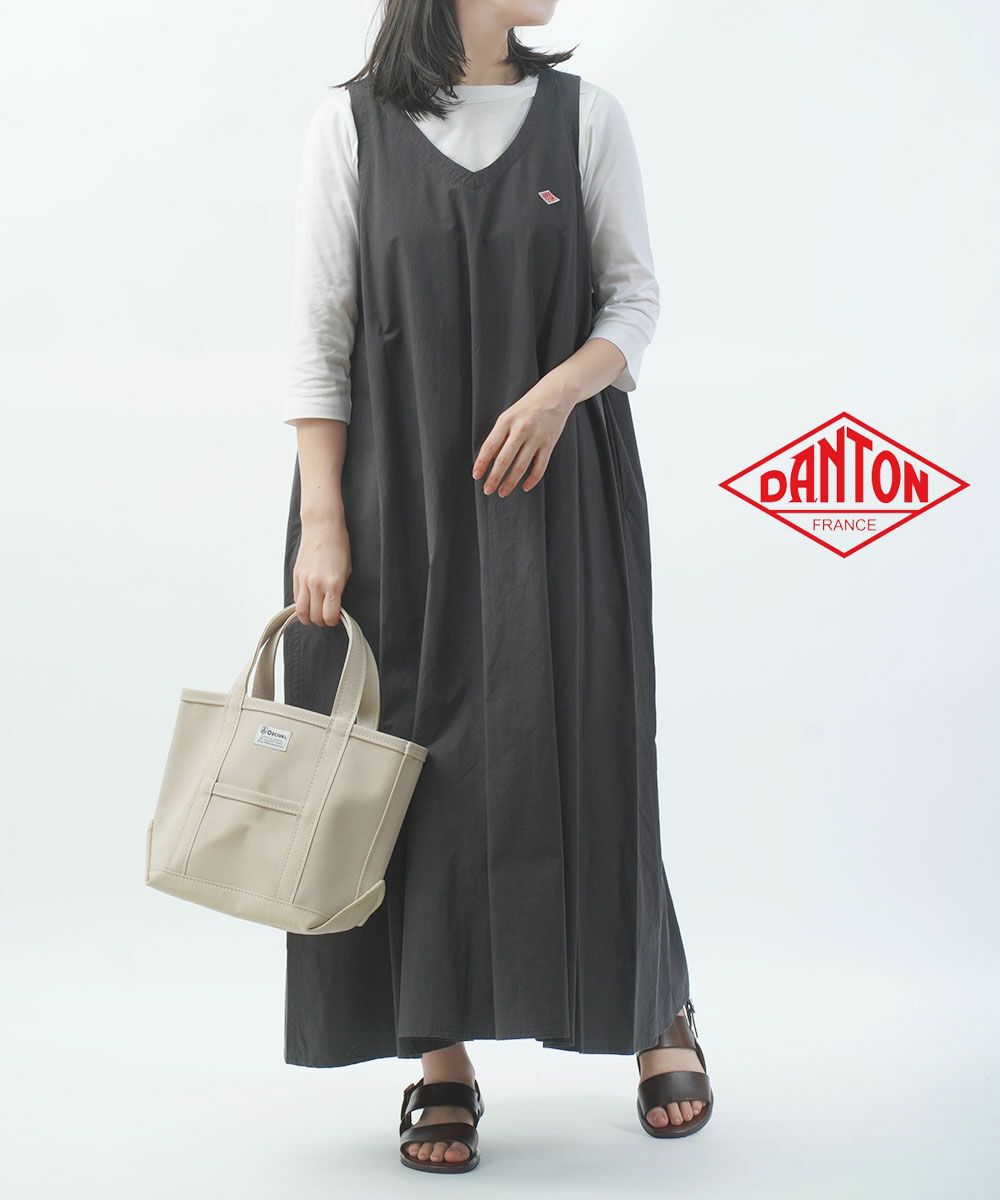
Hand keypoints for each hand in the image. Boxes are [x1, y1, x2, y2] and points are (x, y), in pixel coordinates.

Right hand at [293, 514, 350, 625]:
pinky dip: (301, 605)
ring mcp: (304, 581)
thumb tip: (334, 605)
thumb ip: (339, 590)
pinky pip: (296, 599)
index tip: (336, 617)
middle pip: (314, 617)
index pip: (329, 616)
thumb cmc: (338, 546)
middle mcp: (317, 585)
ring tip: (315, 614)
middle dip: (321, 621)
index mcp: (333, 584)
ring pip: (301, 612)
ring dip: (308, 617)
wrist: (322, 528)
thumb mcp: (347, 570)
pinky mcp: (296, 576)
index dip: (333, 621)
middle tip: (326, 617)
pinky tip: (309, 602)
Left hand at [472, 381, 575, 496]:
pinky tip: (525, 487)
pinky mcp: (549, 444)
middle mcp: (521, 429)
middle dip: (494, 478)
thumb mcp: (509, 415)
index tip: (476, 475)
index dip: (481, 463)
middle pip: (504, 460)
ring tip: (502, 492)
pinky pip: (540, 467)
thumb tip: (489, 459)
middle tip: (487, 490)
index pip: (490, 446)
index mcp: (506, 420)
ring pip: (521, 467)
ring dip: (510, 482)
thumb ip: (500, 435)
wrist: (556, 394)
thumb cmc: (528, 406)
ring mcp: (536, 437)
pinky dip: (532, 479)